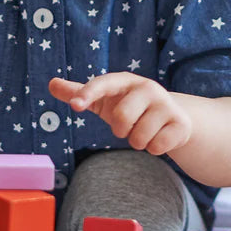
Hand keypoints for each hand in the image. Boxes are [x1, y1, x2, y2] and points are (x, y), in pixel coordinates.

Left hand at [49, 74, 191, 155]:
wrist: (173, 117)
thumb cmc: (130, 107)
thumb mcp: (105, 100)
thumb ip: (78, 93)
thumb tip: (51, 84)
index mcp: (125, 81)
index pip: (103, 84)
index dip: (88, 94)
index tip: (76, 105)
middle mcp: (147, 88)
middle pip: (121, 119)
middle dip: (121, 131)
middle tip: (129, 126)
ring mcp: (166, 105)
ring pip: (139, 138)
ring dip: (138, 142)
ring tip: (146, 131)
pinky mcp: (180, 124)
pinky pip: (156, 147)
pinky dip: (154, 148)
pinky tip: (160, 137)